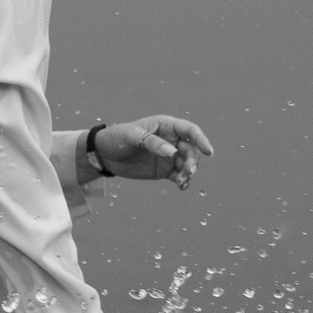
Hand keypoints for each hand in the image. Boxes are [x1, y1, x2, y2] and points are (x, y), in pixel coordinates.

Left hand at [90, 115, 214, 190]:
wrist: (104, 154)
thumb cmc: (117, 138)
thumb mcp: (131, 136)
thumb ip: (152, 143)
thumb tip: (172, 152)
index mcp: (166, 126)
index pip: (189, 131)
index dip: (201, 139)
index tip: (208, 151)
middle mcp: (171, 140)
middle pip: (191, 150)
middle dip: (193, 161)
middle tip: (188, 172)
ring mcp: (168, 156)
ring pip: (187, 164)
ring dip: (189, 172)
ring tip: (182, 181)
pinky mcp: (164, 169)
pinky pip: (179, 175)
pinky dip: (183, 181)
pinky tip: (181, 186)